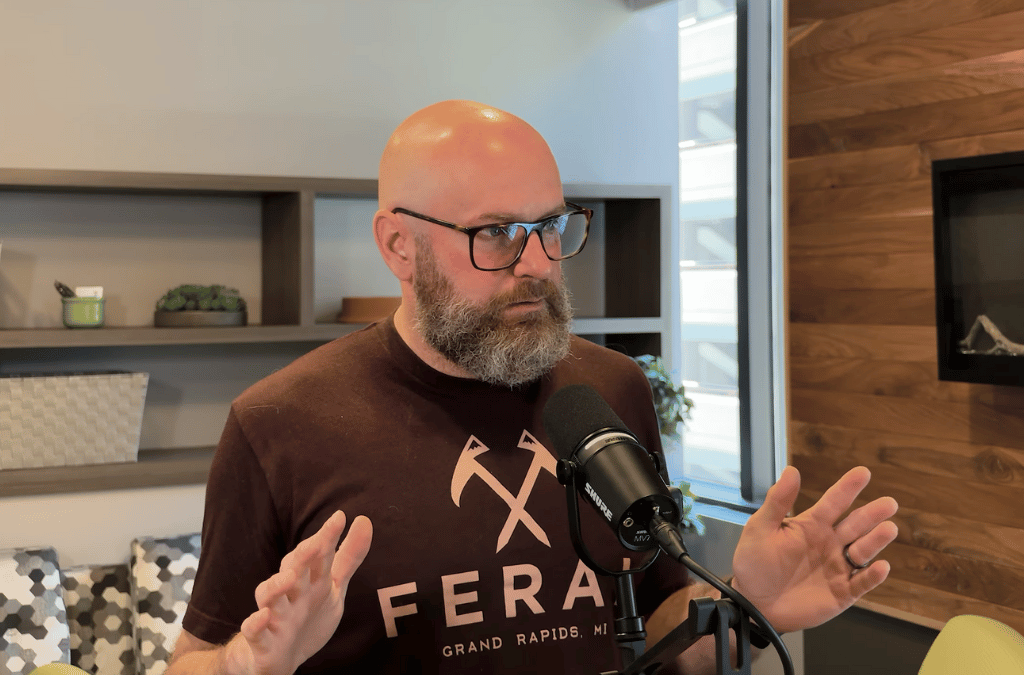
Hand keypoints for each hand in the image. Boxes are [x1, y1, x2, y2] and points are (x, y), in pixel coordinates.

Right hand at [225, 511, 372, 674]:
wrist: (281, 657)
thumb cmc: (306, 614)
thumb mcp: (333, 587)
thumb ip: (349, 557)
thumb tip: (364, 519)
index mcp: (309, 580)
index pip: (317, 555)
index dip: (327, 537)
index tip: (340, 518)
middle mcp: (291, 594)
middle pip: (293, 570)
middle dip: (302, 557)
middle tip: (315, 544)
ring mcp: (275, 616)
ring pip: (269, 597)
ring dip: (276, 586)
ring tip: (289, 578)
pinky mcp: (264, 642)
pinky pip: (254, 631)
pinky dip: (255, 623)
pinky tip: (263, 616)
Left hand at [730, 466, 897, 633]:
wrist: (753, 602)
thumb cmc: (755, 562)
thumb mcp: (761, 528)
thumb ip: (778, 501)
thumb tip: (792, 470)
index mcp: (812, 525)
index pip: (834, 502)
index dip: (847, 488)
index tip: (863, 472)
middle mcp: (829, 543)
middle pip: (856, 525)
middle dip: (872, 514)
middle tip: (889, 503)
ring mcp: (837, 567)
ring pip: (863, 551)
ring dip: (876, 540)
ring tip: (889, 529)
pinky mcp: (842, 592)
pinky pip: (861, 583)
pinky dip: (872, 576)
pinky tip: (881, 566)